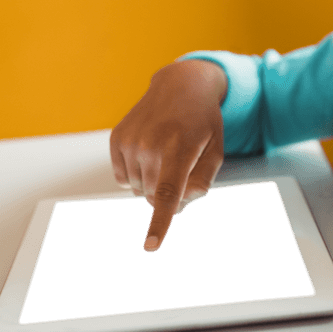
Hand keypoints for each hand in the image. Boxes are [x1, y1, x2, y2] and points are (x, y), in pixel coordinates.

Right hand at [109, 59, 227, 252]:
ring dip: (152, 182)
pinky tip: (148, 152)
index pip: (168, 193)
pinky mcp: (116, 140)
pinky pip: (123, 178)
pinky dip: (136, 173)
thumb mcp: (215, 150)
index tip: (151, 246)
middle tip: (181, 168)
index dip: (160, 222)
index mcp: (180, 147)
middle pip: (154, 197)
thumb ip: (202, 182)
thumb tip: (180, 205)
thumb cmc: (203, 122)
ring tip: (165, 153)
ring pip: (138, 189)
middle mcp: (150, 144)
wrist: (180, 85)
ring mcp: (130, 141)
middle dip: (168, 195)